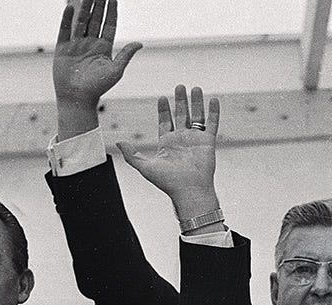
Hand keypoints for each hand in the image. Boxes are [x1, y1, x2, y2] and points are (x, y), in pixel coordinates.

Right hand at [53, 0, 141, 108]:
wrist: (78, 99)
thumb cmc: (98, 87)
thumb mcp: (116, 70)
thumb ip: (126, 55)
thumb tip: (140, 43)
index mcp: (104, 47)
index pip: (109, 24)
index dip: (111, 11)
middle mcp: (90, 43)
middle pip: (95, 19)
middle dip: (98, 4)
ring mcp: (76, 44)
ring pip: (81, 21)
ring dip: (84, 7)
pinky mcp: (63, 49)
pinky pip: (65, 30)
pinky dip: (67, 19)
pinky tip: (70, 7)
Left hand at [117, 86, 220, 218]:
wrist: (189, 190)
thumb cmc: (168, 182)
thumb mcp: (145, 167)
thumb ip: (132, 155)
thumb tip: (118, 143)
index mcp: (167, 143)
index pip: (165, 121)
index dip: (164, 110)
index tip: (162, 98)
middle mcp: (182, 139)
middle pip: (181, 115)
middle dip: (180, 101)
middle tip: (180, 86)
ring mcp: (195, 140)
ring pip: (197, 116)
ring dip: (196, 102)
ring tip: (196, 88)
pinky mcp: (208, 142)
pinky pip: (212, 124)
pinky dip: (213, 112)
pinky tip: (213, 100)